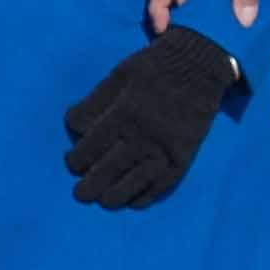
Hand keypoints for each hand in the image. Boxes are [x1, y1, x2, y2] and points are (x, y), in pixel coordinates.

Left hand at [65, 35, 240, 212]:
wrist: (198, 67)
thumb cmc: (151, 68)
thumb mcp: (117, 76)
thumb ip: (94, 102)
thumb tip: (72, 126)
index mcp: (124, 113)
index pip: (93, 145)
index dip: (78, 158)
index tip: (71, 164)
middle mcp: (144, 135)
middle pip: (112, 167)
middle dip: (92, 184)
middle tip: (80, 194)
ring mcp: (166, 148)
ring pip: (137, 180)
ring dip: (118, 194)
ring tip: (104, 202)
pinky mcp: (184, 156)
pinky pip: (164, 183)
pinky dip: (148, 195)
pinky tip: (134, 202)